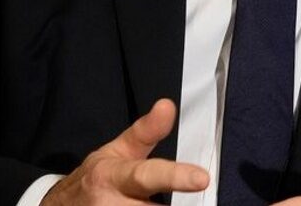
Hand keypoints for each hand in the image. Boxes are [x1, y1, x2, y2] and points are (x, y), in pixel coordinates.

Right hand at [41, 98, 208, 204]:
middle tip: (166, 195)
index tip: (202, 178)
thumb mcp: (118, 150)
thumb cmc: (97, 177)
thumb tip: (168, 105)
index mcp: (112, 176)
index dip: (175, 177)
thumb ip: (147, 131)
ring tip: (148, 200)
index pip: (147, 175)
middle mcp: (108, 205)